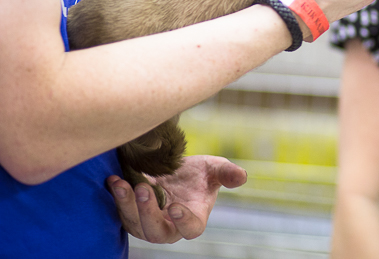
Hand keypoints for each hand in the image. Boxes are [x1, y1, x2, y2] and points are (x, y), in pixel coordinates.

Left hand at [106, 155, 246, 242]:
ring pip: (135, 224)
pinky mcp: (132, 215)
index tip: (176, 207)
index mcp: (194, 218)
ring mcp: (148, 224)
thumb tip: (242, 177)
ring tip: (122, 184)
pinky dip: (117, 197)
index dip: (184, 222)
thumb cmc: (197, 173)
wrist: (174, 170)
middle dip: (148, 212)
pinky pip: (122, 212)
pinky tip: (114, 180)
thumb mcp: (215, 168)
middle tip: (143, 189)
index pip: (191, 229)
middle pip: (157, 232)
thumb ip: (227, 173)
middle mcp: (170, 227)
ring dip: (127, 205)